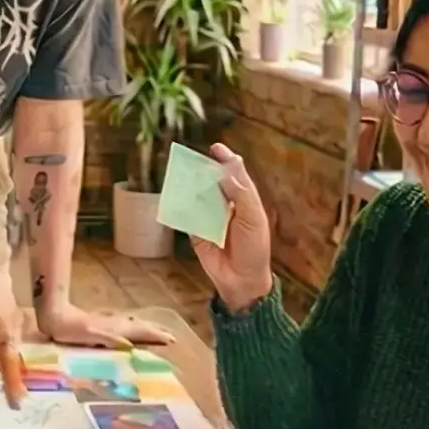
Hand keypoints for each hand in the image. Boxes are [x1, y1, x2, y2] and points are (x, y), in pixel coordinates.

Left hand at [39, 303, 173, 348]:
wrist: (56, 316)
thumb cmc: (71, 329)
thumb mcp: (90, 335)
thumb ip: (109, 339)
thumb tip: (129, 344)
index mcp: (115, 328)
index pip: (140, 332)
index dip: (155, 335)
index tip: (171, 339)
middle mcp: (115, 324)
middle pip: (140, 327)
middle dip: (156, 331)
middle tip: (172, 336)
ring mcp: (109, 323)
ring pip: (133, 325)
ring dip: (147, 328)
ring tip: (159, 331)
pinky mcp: (102, 324)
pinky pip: (125, 327)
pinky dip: (134, 329)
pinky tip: (133, 329)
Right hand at [189, 144, 273, 313]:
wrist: (242, 280)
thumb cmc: (254, 248)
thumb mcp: (253, 218)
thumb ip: (240, 193)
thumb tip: (225, 171)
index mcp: (243, 199)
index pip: (234, 174)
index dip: (226, 160)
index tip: (216, 148)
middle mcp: (225, 205)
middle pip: (212, 181)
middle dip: (202, 170)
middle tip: (192, 160)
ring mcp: (209, 217)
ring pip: (196, 196)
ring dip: (189, 185)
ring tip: (180, 174)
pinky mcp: (195, 231)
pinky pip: (186, 216)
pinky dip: (180, 206)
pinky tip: (175, 196)